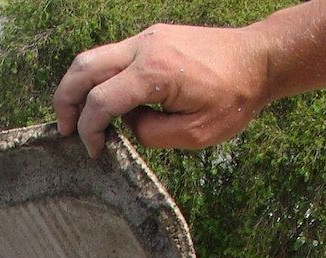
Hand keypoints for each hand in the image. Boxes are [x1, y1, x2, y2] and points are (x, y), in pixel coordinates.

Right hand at [53, 23, 271, 156]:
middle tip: (64, 130)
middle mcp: (144, 47)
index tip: (94, 151)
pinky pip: (112, 56)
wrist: (260, 59)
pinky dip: (99, 79)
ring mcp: (146, 38)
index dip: (89, 130)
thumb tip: (129, 126)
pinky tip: (105, 102)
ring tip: (78, 117)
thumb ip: (152, 134)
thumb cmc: (235, 98)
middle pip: (83, 69)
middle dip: (66, 101)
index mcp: (154, 72)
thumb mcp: (195, 134)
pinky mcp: (152, 38)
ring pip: (93, 57)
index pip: (101, 101)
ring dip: (77, 87)